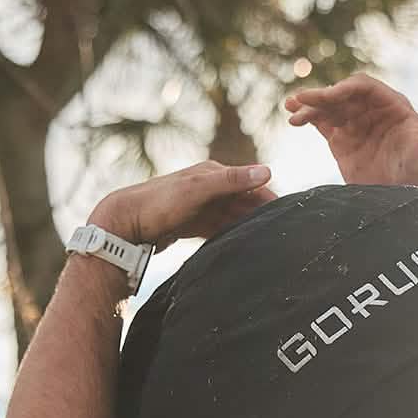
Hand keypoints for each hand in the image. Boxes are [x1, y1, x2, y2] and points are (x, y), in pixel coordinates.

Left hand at [88, 161, 276, 249]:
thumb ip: (233, 181)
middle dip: (263, 214)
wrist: (126, 223)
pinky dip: (232, 235)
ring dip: (249, 227)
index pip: (252, 184)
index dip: (271, 198)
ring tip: (268, 242)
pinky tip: (242, 246)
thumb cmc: (160, 204)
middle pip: (244, 201)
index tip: (291, 214)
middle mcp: (208, 187)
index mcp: (213, 173)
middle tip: (284, 233)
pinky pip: (219, 228)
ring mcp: (200, 206)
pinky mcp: (192, 223)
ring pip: (233, 216)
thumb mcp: (199, 189)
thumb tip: (268, 171)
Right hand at [285, 74, 417, 188]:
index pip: (365, 88)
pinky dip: (308, 119)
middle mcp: (373, 112)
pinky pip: (322, 124)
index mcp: (394, 107)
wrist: (410, 208)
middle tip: (300, 101)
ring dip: (310, 106)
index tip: (329, 98)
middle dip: (321, 96)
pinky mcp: (343, 143)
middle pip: (342, 94)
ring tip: (291, 111)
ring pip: (329, 108)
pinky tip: (294, 121)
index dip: (345, 89)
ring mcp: (357, 126)